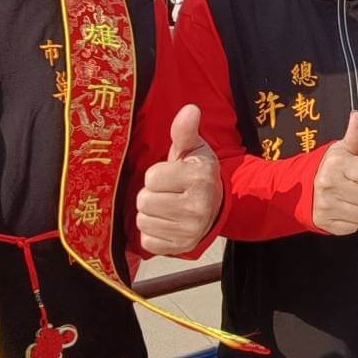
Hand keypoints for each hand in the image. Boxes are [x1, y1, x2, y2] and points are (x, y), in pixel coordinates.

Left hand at [136, 105, 223, 255]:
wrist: (215, 206)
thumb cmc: (196, 173)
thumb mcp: (193, 148)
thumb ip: (185, 130)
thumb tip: (190, 109)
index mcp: (199, 178)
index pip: (152, 177)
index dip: (157, 174)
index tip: (172, 175)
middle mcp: (198, 207)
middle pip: (144, 200)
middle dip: (151, 194)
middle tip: (168, 192)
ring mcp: (190, 231)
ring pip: (143, 221)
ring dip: (150, 213)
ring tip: (167, 207)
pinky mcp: (181, 248)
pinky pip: (148, 241)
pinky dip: (152, 233)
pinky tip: (166, 223)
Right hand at [312, 112, 357, 235]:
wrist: (299, 187)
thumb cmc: (326, 167)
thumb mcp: (340, 149)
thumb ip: (355, 135)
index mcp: (336, 164)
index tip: (355, 174)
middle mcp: (329, 184)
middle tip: (349, 187)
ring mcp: (326, 205)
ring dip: (357, 208)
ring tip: (345, 198)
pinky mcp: (324, 222)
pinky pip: (352, 227)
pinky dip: (348, 221)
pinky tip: (339, 210)